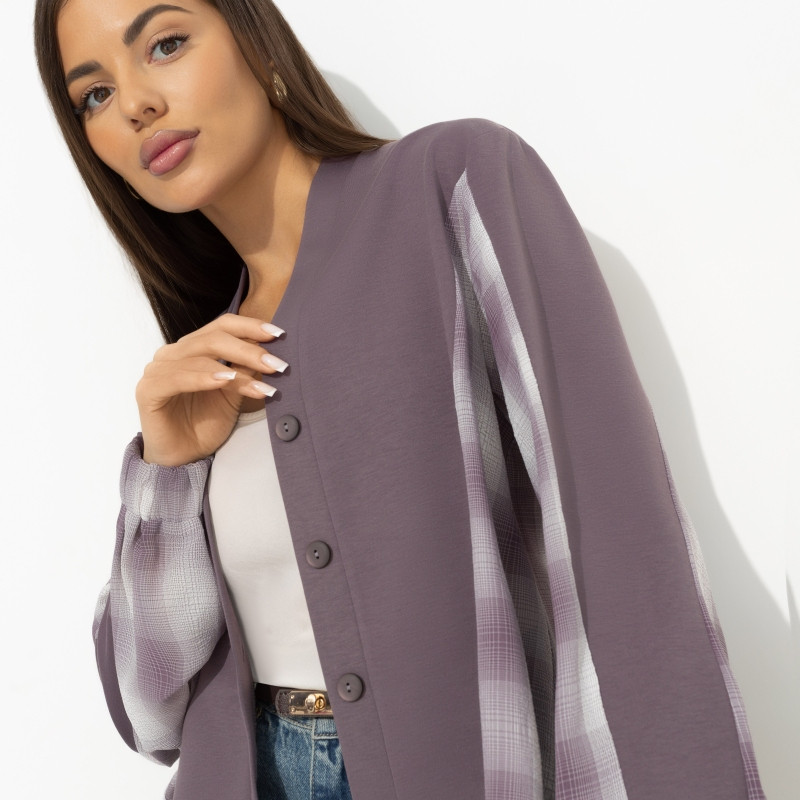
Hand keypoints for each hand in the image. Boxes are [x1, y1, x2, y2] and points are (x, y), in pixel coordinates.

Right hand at [135, 314, 286, 465]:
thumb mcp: (234, 393)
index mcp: (192, 348)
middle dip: (249, 350)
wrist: (184, 457)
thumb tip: (271, 351)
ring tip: (262, 381)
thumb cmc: (205, 423)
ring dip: (236, 369)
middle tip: (276, 363)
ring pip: (199, 357)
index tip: (279, 334)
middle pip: (213, 338)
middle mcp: (173, 353)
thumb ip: (246, 370)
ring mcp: (157, 370)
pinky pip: (177, 378)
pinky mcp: (148, 391)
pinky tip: (227, 381)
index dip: (250, 326)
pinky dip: (204, 378)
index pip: (222, 325)